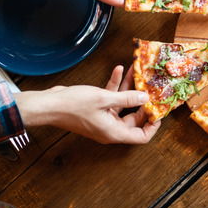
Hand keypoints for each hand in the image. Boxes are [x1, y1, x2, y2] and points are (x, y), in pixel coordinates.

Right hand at [16, 65, 160, 143]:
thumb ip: (127, 98)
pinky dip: (115, 86)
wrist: (48, 104)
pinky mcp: (95, 109)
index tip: (159, 111)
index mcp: (114, 132)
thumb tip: (146, 98)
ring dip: (129, 89)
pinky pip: (110, 99)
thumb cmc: (73, 106)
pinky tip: (118, 70)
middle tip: (151, 88)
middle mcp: (109, 128)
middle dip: (143, 103)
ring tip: (136, 73)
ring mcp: (102, 119)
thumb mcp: (104, 99)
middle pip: (134, 119)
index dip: (152, 126)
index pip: (141, 137)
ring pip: (122, 105)